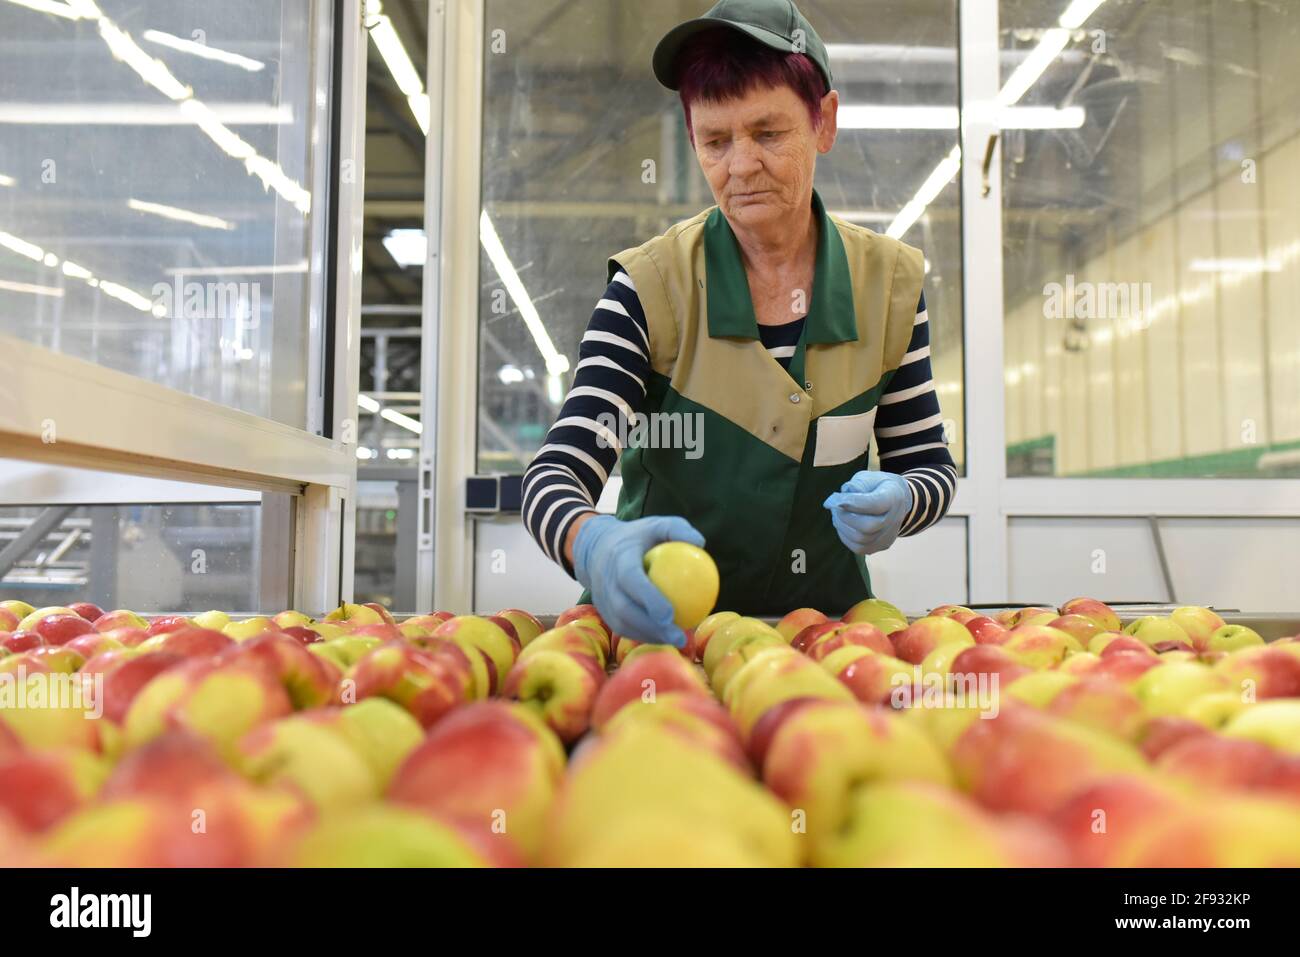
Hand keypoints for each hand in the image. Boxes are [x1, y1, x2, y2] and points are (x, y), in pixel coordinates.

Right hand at [572, 514, 705, 646]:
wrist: (597, 547)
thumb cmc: (637, 537)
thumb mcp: (656, 525)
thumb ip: (677, 529)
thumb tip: (702, 543)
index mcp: (619, 558)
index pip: (631, 580)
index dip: (648, 598)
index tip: (670, 613)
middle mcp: (606, 580)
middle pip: (625, 609)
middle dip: (650, 627)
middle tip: (678, 636)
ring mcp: (601, 598)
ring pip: (622, 623)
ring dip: (648, 636)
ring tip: (676, 641)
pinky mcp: (603, 610)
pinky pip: (622, 627)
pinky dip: (643, 635)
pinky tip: (665, 638)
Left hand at [823, 471, 911, 555]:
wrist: (896, 500)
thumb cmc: (876, 486)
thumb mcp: (867, 478)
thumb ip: (855, 485)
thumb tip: (838, 500)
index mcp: (893, 497)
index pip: (874, 504)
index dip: (851, 503)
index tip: (833, 499)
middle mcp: (895, 518)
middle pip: (868, 526)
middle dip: (844, 517)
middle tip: (835, 506)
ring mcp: (889, 535)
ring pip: (860, 539)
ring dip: (842, 526)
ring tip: (838, 514)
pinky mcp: (881, 546)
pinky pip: (859, 548)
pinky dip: (845, 536)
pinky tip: (843, 524)